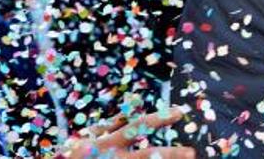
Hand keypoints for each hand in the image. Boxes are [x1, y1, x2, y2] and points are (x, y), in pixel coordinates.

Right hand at [56, 107, 194, 158]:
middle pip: (146, 156)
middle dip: (169, 155)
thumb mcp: (87, 137)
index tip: (180, 112)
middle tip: (192, 153)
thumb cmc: (71, 156)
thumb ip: (110, 125)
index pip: (137, 127)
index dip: (160, 119)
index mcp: (106, 144)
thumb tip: (132, 108)